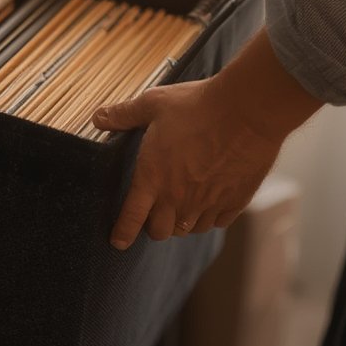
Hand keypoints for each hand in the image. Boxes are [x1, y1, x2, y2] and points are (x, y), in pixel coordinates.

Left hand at [92, 30, 322, 248]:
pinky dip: (209, 217)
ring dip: (180, 222)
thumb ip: (124, 115)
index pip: (131, 217)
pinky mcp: (234, 201)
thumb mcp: (153, 104)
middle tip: (153, 213)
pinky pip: (216, 222)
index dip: (122, 233)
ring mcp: (207, 203)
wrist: (246, 110)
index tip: (119, 241)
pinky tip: (208, 201)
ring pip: (187, 230)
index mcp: (153, 177)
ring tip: (181, 206)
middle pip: (159, 232)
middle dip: (153, 226)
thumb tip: (98, 118)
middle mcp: (178, 197)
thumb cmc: (197, 106)